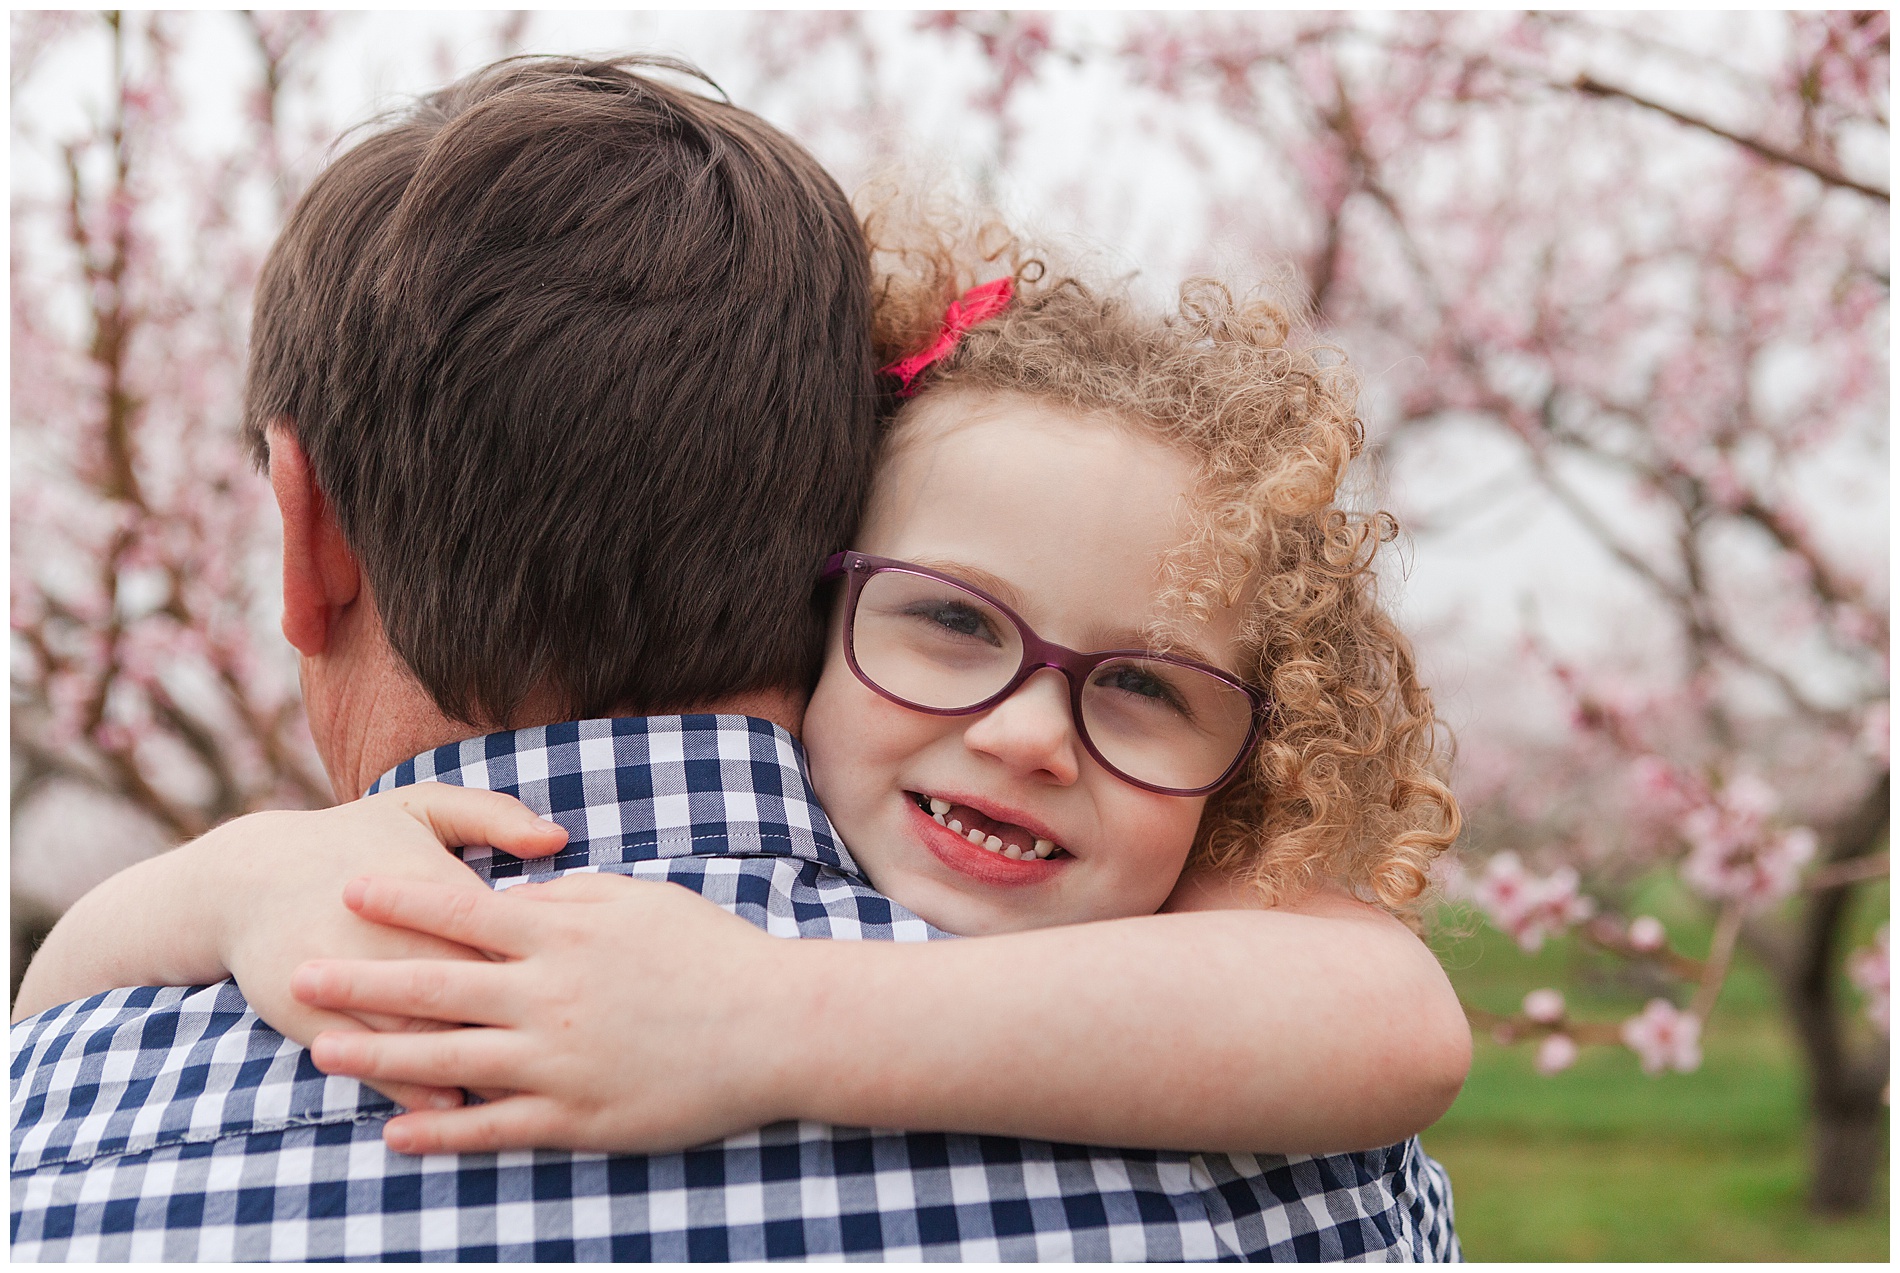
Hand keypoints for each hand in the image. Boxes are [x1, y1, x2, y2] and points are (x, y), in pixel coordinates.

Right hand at [207, 784, 566, 1109]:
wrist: (248, 877)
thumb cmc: (355, 837)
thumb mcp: (422, 807)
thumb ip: (492, 816)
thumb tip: (558, 840)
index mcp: (429, 883)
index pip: (507, 934)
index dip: (550, 965)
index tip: (592, 987)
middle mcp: (390, 935)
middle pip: (473, 993)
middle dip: (524, 1024)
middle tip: (581, 1051)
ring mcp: (348, 981)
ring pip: (424, 1036)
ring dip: (475, 1067)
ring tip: (530, 1091)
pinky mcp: (311, 1017)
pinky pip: (372, 1060)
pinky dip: (413, 1088)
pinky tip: (454, 1106)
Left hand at [290, 872, 807, 1155]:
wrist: (775, 1025)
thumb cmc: (710, 952)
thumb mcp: (638, 901)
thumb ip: (567, 898)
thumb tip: (510, 898)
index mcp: (562, 935)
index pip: (461, 912)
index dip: (399, 900)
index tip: (347, 889)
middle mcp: (547, 997)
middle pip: (432, 986)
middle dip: (358, 978)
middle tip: (297, 973)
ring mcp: (557, 1062)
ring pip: (446, 1059)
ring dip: (376, 1057)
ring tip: (319, 1053)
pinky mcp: (577, 1118)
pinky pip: (491, 1127)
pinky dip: (439, 1129)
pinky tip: (395, 1131)